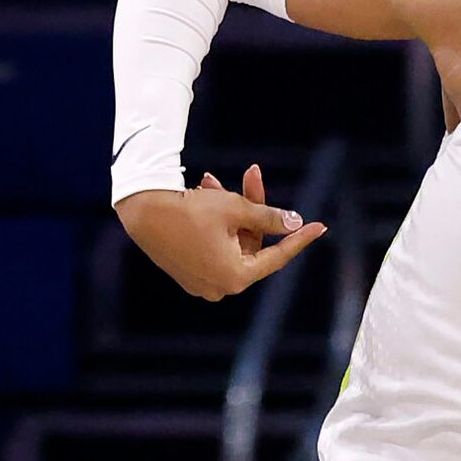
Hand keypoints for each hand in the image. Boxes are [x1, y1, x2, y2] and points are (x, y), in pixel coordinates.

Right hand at [117, 162, 326, 301]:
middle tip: (252, 174)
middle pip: (251, 242)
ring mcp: (202, 281)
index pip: (278, 256)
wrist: (140, 209)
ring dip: (230, 210)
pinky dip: (215, 221)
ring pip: (231, 240)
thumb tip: (295, 222)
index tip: (320, 226)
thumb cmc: (190, 210)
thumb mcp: (237, 209)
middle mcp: (219, 286)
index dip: (299, 238)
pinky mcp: (188, 271)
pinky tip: (204, 192)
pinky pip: (213, 245)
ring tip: (212, 181)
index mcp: (236, 277)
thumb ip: (270, 217)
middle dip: (252, 207)